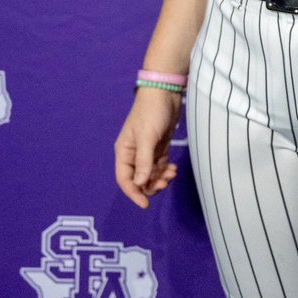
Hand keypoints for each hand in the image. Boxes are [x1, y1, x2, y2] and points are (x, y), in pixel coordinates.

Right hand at [114, 87, 182, 209]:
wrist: (165, 92)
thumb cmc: (152, 112)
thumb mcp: (147, 136)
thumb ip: (144, 161)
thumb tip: (141, 184)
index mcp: (124, 151)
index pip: (124, 179)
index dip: (133, 193)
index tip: (145, 205)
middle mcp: (133, 154)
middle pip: (139, 180)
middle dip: (151, 185)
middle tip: (165, 182)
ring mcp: (146, 151)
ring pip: (151, 175)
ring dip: (160, 178)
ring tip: (172, 173)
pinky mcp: (158, 148)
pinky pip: (159, 167)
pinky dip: (165, 171)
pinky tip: (173, 168)